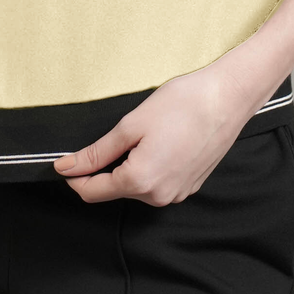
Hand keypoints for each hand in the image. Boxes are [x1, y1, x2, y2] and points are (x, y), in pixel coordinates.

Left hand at [53, 61, 260, 205]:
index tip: (65, 161)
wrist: (228, 98)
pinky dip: (150, 167)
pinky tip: (161, 142)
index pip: (92, 193)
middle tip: (119, 134)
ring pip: (137, 187)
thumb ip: (96, 153)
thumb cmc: (182, 104)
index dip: (75, 177)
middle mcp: (159, 196)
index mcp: (140, 181)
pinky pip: (158, 183)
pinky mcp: (190, 186)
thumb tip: (66, 167)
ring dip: (130, 167)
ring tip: (146, 135)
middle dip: (107, 168)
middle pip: (115, 190)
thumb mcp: (130, 126)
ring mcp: (177, 193)